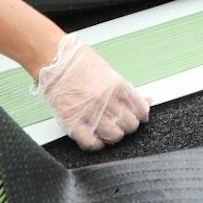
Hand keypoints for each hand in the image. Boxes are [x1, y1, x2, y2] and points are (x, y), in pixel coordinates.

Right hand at [34, 35, 149, 150]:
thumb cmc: (79, 63)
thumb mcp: (110, 72)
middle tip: (119, 121)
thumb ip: (128, 91)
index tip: (135, 116)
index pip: (141, 111)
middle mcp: (105, 100)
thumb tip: (147, 101)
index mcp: (118, 86)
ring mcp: (89, 112)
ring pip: (114, 136)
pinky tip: (95, 137)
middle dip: (127, 125)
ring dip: (113, 135)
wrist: (55, 59)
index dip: (139, 115)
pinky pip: (91, 143)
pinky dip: (96, 143)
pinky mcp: (72, 121)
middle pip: (130, 125)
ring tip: (106, 128)